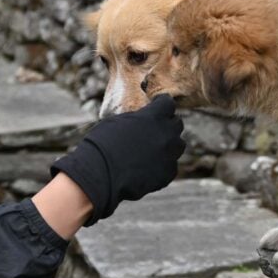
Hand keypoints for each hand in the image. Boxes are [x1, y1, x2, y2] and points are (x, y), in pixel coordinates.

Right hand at [51, 95, 185, 225]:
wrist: (99, 174)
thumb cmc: (101, 144)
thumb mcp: (117, 122)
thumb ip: (136, 119)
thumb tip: (140, 120)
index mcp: (153, 117)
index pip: (168, 103)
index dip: (162, 104)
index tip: (157, 105)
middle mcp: (166, 134)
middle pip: (177, 124)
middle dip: (168, 124)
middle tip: (157, 129)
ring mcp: (169, 155)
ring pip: (178, 146)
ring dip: (169, 145)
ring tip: (155, 150)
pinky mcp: (167, 174)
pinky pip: (171, 167)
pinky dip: (163, 166)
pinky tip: (149, 168)